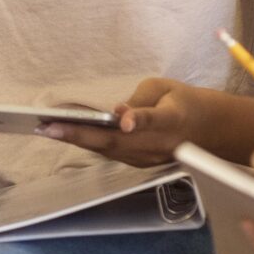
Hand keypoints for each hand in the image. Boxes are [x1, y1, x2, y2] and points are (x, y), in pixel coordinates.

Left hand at [37, 77, 200, 165]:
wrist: (206, 129)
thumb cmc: (181, 101)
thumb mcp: (165, 88)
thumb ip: (141, 100)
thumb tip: (118, 114)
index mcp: (171, 119)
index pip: (154, 120)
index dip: (138, 121)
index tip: (123, 121)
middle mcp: (159, 144)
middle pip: (117, 142)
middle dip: (80, 135)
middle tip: (47, 127)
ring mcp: (150, 158)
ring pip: (109, 151)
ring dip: (78, 141)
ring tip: (47, 130)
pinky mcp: (142, 164)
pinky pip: (111, 154)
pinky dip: (88, 144)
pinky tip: (66, 134)